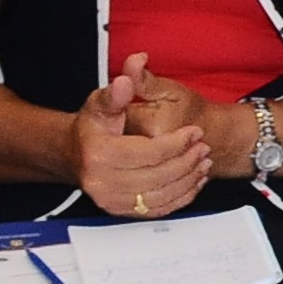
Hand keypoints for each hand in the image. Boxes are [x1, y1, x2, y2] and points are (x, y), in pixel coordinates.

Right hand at [78, 53, 211, 214]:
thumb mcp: (102, 104)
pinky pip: (160, 209)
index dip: (177, 142)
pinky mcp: (122, 212)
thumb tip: (131, 72)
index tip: (195, 132)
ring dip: (189, 178)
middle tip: (203, 148)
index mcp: (98, 154)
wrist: (79, 155)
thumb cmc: (94, 128)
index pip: (149, 152)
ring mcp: (111, 200)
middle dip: (187, 161)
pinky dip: (182, 196)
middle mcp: (101, 181)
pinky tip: (193, 180)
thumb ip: (119, 91)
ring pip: (163, 194)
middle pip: (159, 175)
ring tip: (202, 162)